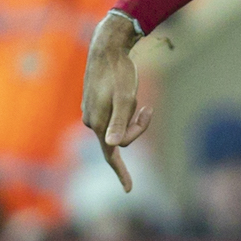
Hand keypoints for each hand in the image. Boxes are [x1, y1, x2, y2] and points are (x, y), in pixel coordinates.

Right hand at [81, 12, 150, 191]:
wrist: (107, 49)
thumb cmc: (119, 73)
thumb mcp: (125, 97)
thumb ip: (120, 122)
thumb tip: (112, 145)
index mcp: (99, 124)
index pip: (111, 155)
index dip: (121, 173)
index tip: (129, 190)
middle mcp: (92, 122)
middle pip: (122, 138)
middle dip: (138, 128)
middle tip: (148, 109)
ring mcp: (92, 113)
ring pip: (119, 126)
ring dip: (133, 118)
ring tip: (140, 102)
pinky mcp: (94, 105)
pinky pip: (115, 117)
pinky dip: (127, 110)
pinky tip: (129, 95)